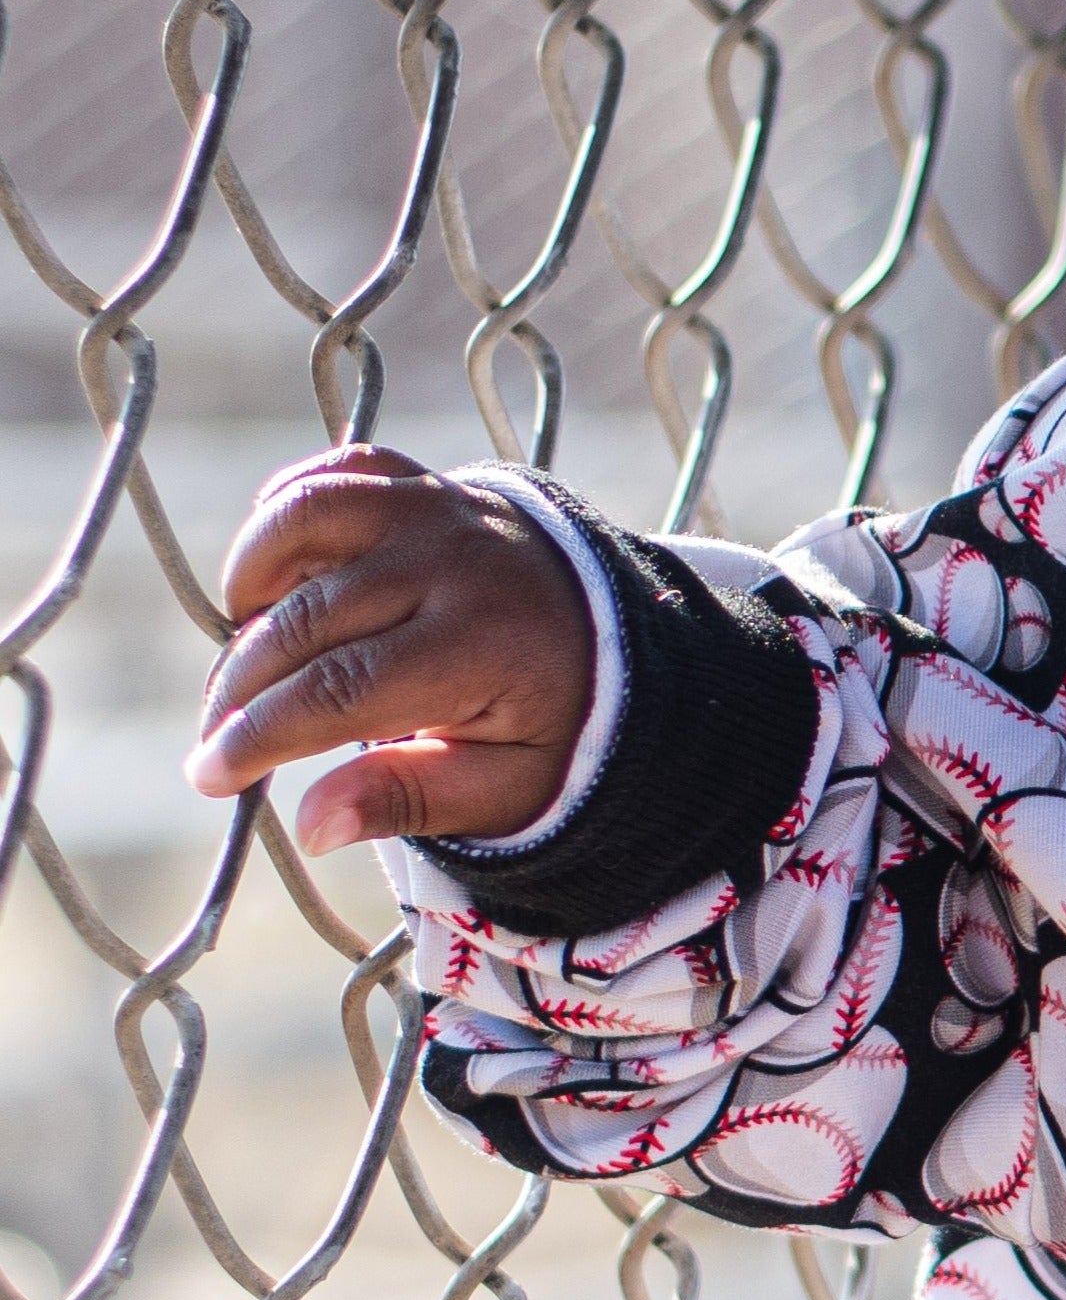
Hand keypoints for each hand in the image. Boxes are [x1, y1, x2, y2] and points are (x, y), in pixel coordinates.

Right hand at [187, 447, 598, 854]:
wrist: (622, 639)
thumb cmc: (553, 726)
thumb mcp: (506, 788)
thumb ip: (412, 800)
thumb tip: (314, 826)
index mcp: (487, 646)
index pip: (340, 690)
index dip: (260, 735)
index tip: (209, 776)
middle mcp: (458, 563)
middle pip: (306, 620)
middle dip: (240, 687)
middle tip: (216, 738)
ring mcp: (441, 509)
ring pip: (304, 520)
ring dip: (251, 584)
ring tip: (248, 650)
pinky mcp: (427, 482)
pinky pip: (333, 473)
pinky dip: (283, 516)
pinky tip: (276, 580)